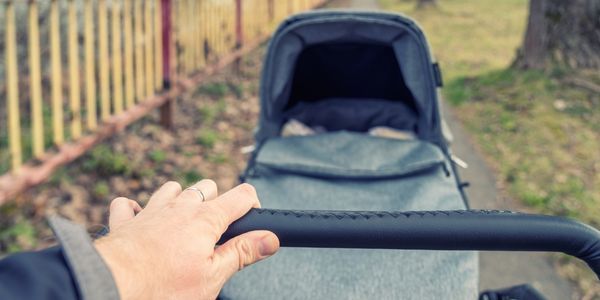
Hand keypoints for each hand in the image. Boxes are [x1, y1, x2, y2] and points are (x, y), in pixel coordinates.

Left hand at [95, 180, 279, 298]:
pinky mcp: (125, 222)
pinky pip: (130, 204)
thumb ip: (242, 253)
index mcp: (206, 219)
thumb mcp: (212, 276)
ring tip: (184, 223)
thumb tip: (269, 239)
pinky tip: (141, 221)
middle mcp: (179, 207)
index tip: (254, 221)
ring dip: (181, 199)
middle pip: (207, 187)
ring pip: (172, 189)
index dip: (253, 204)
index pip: (241, 195)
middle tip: (218, 230)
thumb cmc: (161, 286)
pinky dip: (137, 210)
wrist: (110, 286)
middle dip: (217, 201)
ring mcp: (150, 211)